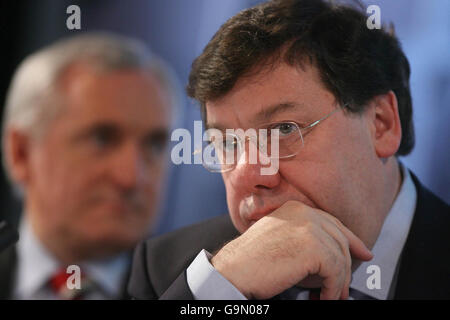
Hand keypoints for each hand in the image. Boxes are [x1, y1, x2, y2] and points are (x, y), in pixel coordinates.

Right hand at [211, 200, 372, 299]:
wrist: (234, 270)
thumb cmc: (251, 261)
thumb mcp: (280, 240)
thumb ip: (304, 239)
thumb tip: (331, 255)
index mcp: (295, 209)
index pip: (332, 222)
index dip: (351, 240)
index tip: (363, 252)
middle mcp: (304, 213)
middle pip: (340, 239)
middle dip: (347, 266)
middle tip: (343, 288)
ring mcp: (309, 227)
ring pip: (340, 257)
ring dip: (338, 283)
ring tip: (329, 297)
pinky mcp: (312, 246)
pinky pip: (335, 271)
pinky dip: (332, 289)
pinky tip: (322, 298)